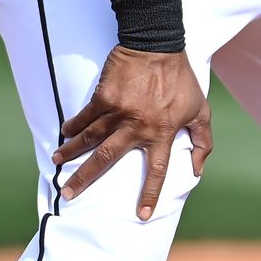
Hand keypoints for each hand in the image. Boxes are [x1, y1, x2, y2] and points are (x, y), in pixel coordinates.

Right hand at [51, 46, 212, 218]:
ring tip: (57, 163)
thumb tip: (197, 170)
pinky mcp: (104, 96)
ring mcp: (118, 111)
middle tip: (68, 193)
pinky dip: (73, 125)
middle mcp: (138, 126)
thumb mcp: (201, 109)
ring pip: (90, 138)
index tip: (142, 215)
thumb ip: (203, 140)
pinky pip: (86, 115)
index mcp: (163, 132)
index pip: (157, 170)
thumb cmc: (181, 78)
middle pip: (108, 159)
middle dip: (86, 178)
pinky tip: (64, 133)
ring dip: (71, 151)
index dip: (150, 194)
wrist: (158, 45)